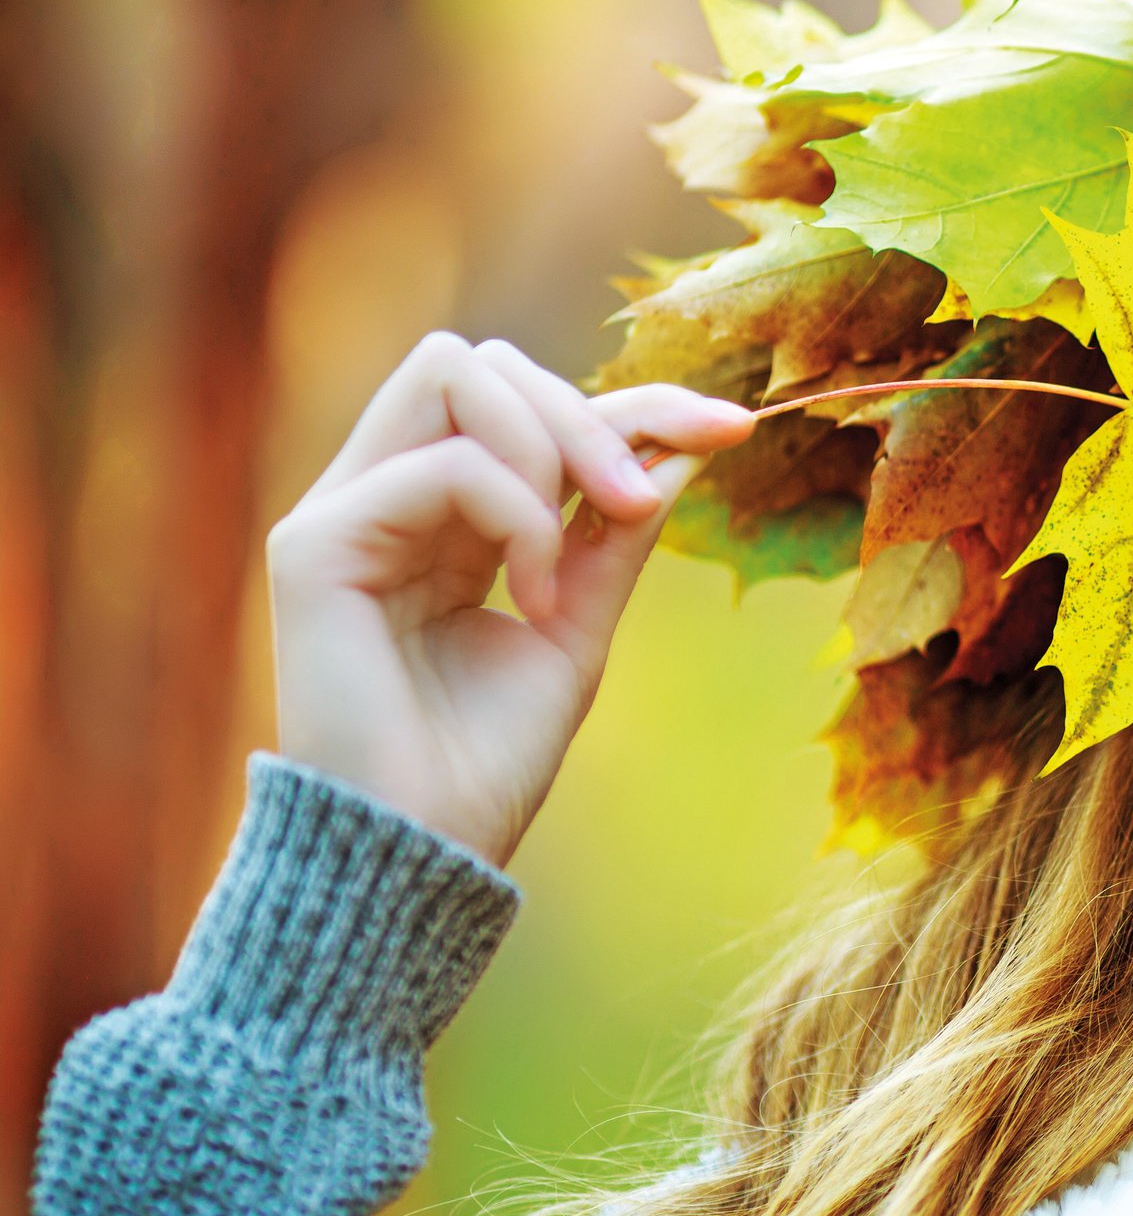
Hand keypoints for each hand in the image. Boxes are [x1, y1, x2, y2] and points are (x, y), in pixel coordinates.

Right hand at [264, 332, 756, 866]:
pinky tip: (531, 599)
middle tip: (642, 504)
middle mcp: (383, 496)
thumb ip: (617, 529)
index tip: (734, 428)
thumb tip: (687, 440)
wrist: (423, 853)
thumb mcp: (580, 622)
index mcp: (438, 515)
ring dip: (552, 443)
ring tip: (585, 545)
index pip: (529, 404)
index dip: (638, 402)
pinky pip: (446, 466)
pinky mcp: (315, 543)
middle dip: (591, 413)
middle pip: (486, 363)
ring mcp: (343, 512)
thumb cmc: (487, 760)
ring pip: (455, 371)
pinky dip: (519, 518)